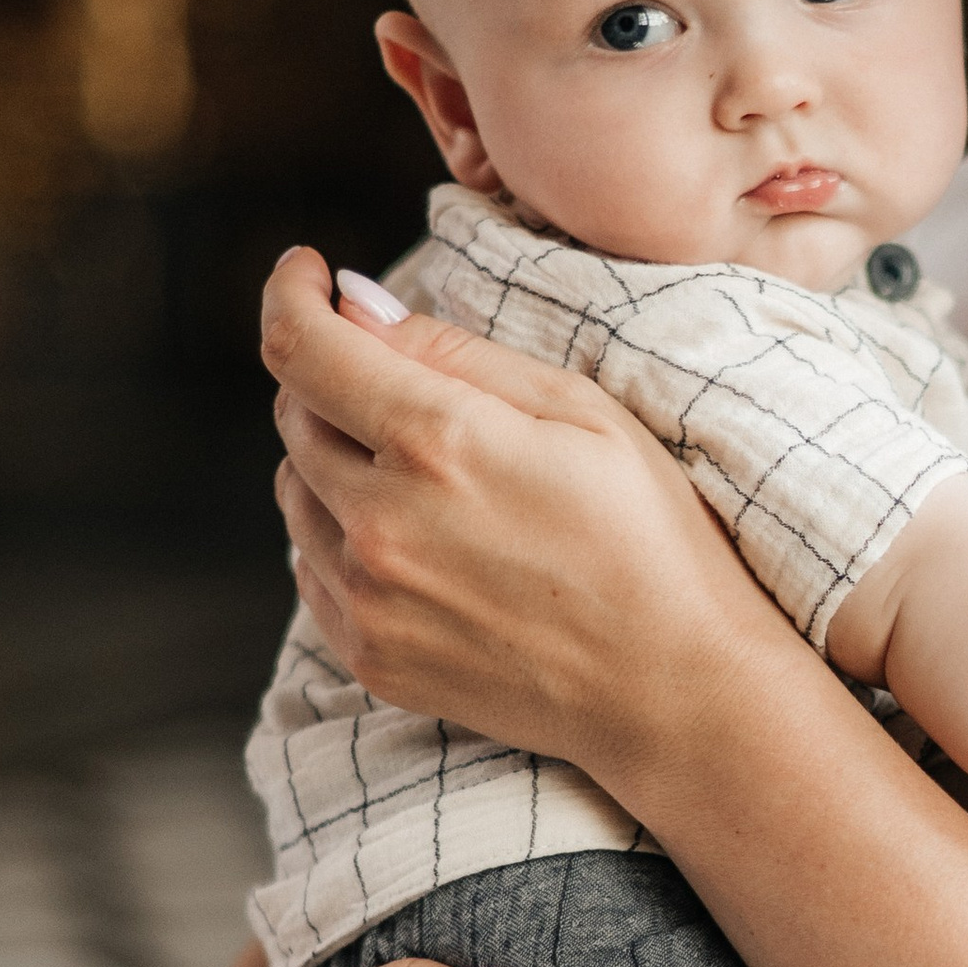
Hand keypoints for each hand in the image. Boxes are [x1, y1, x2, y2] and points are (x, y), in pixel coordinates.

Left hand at [263, 247, 786, 773]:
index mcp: (438, 444)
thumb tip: (359, 307)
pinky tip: (417, 541)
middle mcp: (382, 524)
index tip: (308, 275)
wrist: (676, 691)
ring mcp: (370, 600)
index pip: (303, 347)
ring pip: (294, 493)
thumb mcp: (583, 411)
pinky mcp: (371, 658)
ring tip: (419, 471)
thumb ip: (458, 352)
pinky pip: (311, 570)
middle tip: (397, 379)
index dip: (292, 293)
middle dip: (330, 377)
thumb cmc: (651, 539)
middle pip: (294, 416)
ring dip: (332, 460)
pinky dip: (340, 537)